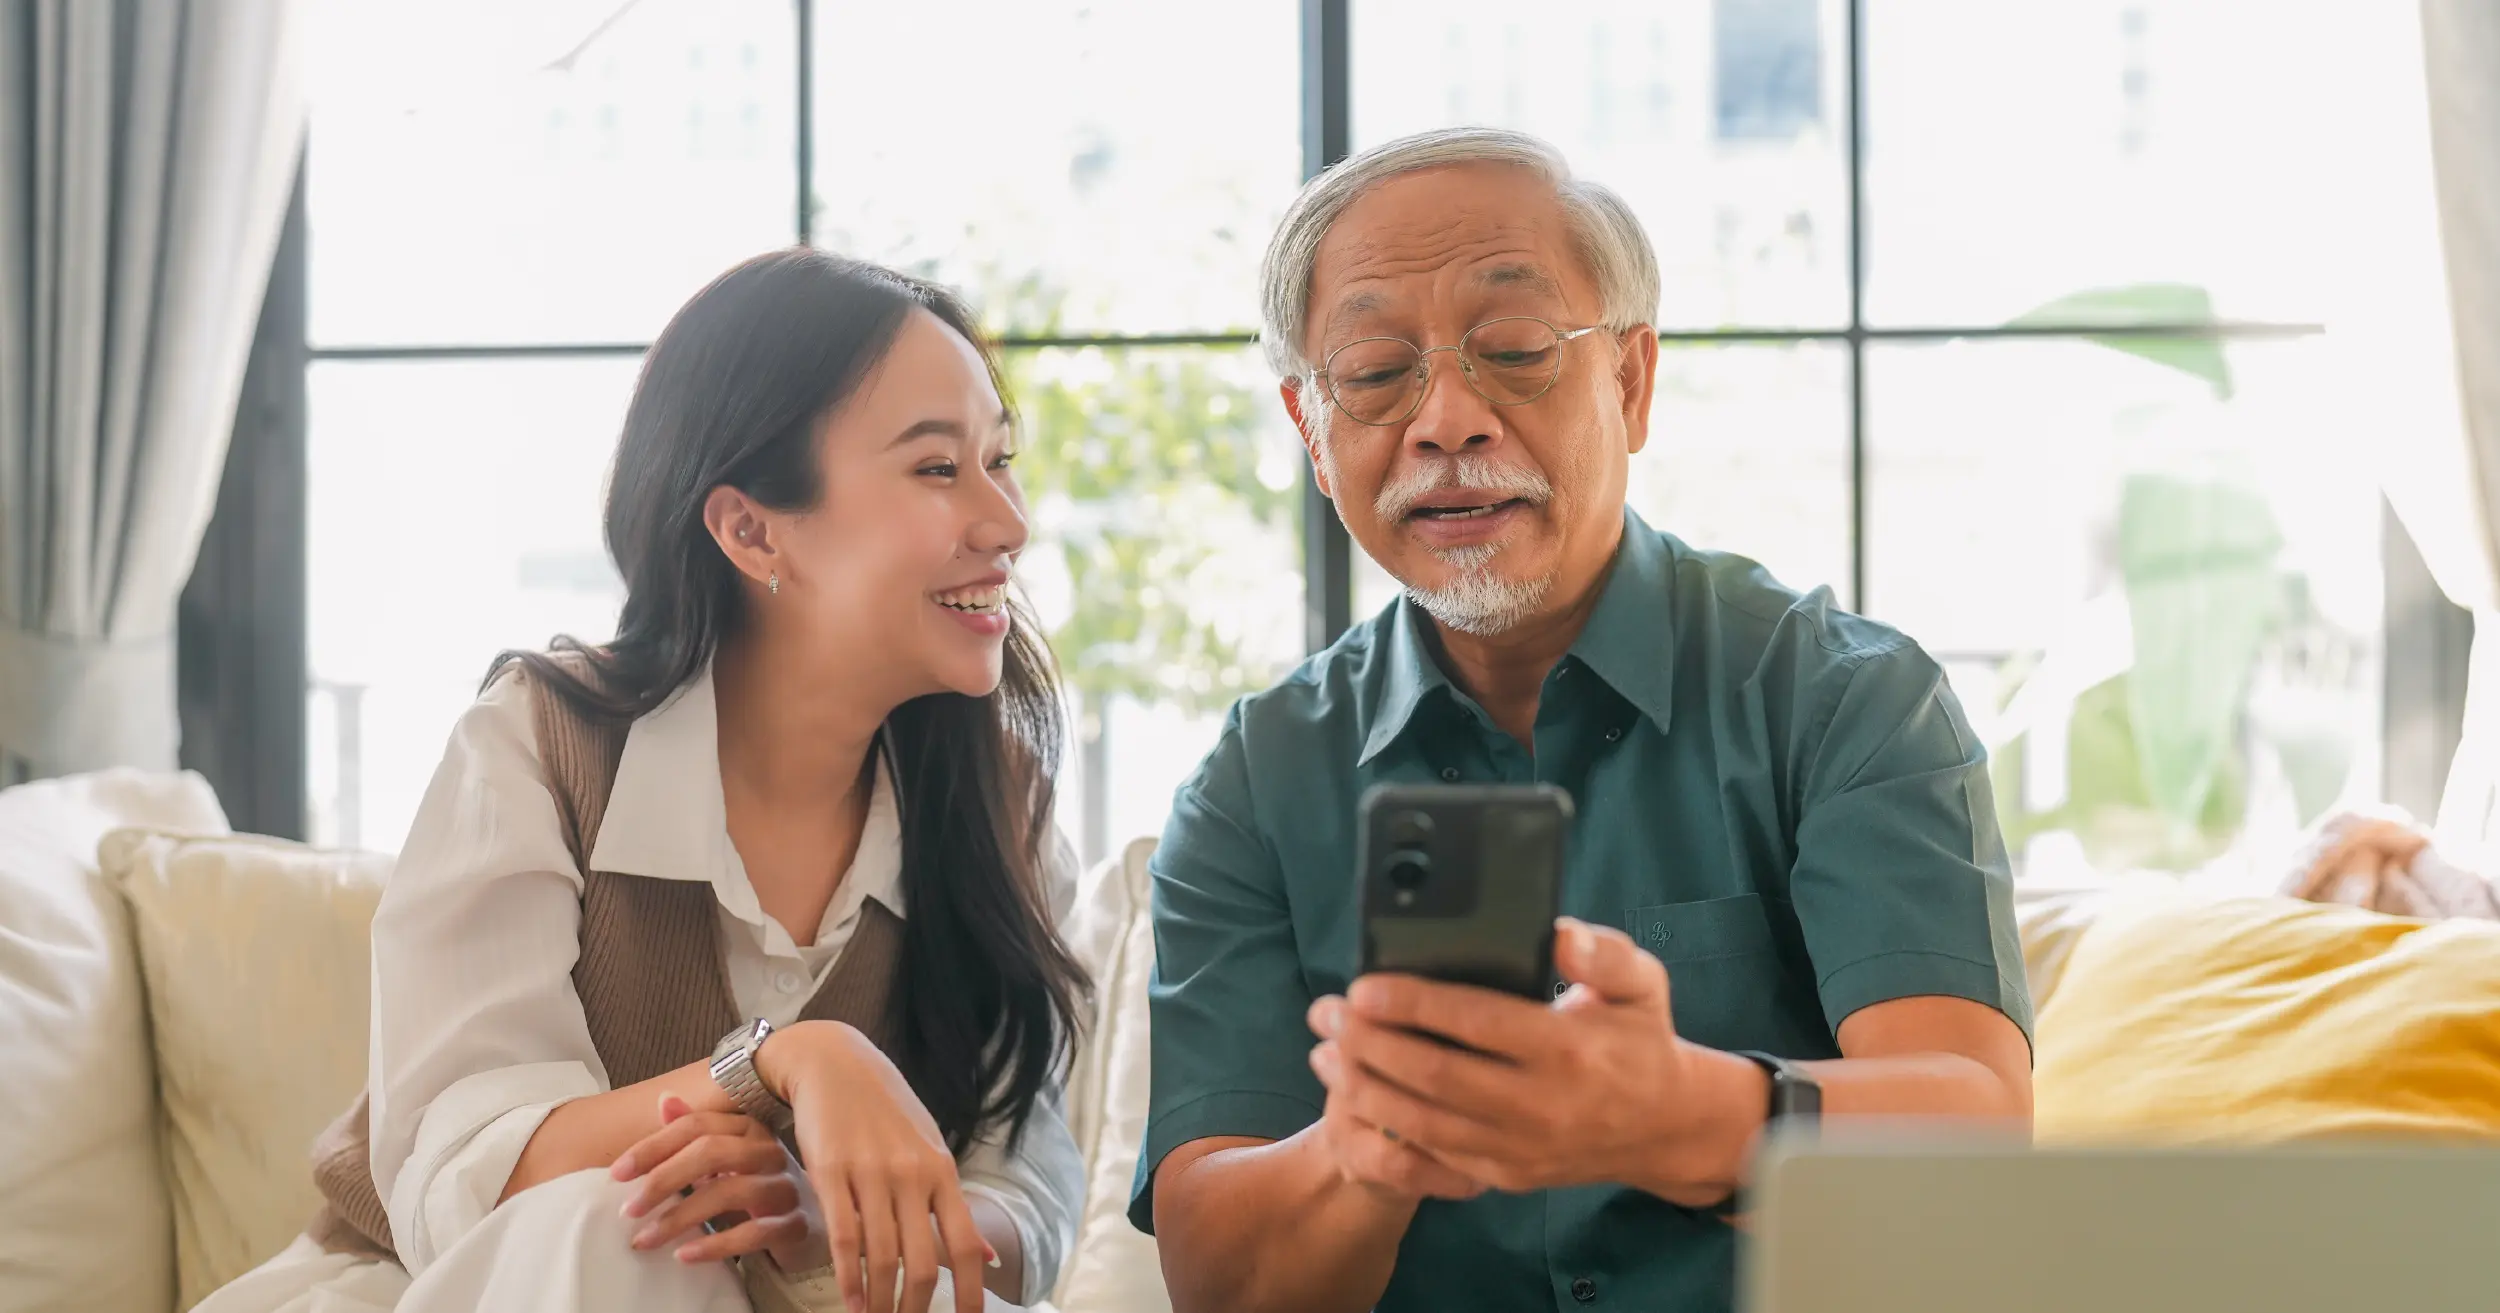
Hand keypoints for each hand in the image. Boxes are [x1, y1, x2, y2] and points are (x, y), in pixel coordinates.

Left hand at [610, 1093, 826, 1270]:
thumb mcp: (724, 1158)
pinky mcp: (797, 1224)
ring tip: (645, 1238)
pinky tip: (684, 1255)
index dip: (654, 1146)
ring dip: (680, 1218)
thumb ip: (693, 1131)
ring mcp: (786, 1187)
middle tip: (628, 1209)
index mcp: (750, 1128)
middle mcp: (770, 1151)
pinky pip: (754, 1232)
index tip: (617, 1174)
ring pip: (730, 1192)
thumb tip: (664, 1099)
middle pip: (712, 1153)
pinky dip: (715, 1245)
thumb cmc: (757, 1187)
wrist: (811, 1224)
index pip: (697, 1126)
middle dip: (663, 1180)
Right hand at [759, 1020, 992, 1312]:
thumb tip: (988, 1256)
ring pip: (882, 1256)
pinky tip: (852, 1300)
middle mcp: (912, 1174)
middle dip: (918, 1307)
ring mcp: (871, 1174)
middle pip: (923, 1260)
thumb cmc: (885, 1111)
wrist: (834, 1063)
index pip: (966, 1243)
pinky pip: (844, 1237)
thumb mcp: (930, 1150)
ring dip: (881, 1300)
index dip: (971, 1291)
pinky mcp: (830, 1172)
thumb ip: (953, 1205)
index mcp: (942, 1171)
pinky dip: (848, 1278)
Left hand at [1310, 918, 1747, 1202]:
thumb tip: (1557, 935)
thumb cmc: (1639, 1039)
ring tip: (1325, 1053)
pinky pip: (1435, 1154)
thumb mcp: (1640, 984)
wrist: (1663, 1125)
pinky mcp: (1506, 1174)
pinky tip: (1357, 1095)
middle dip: (1371, 1044)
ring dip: (1366, 1087)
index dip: (1414, 1003)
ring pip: (1425, 1121)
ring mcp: (1522, 1147)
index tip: (1365, 986)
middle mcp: (1542, 1105)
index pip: (1475, 1022)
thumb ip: (1603, 954)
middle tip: (1329, 1014)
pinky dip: (1389, 1125)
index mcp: (1569, 1049)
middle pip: (1436, 1075)